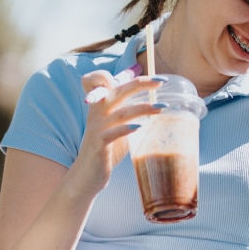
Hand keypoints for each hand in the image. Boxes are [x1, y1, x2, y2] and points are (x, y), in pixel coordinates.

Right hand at [72, 71, 162, 192]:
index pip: (103, 79)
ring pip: (120, 112)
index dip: (124, 74)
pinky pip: (112, 133)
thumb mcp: (116, 126)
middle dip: (140, 83)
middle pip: (118, 90)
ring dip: (143, 108)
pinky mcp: (99, 145)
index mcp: (100, 105)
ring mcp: (97, 128)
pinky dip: (126, 129)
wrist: (86, 175)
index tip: (150, 77)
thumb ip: (128, 111)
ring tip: (162, 106)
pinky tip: (140, 127)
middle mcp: (96, 113)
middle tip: (161, 81)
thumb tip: (151, 101)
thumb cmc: (105, 149)